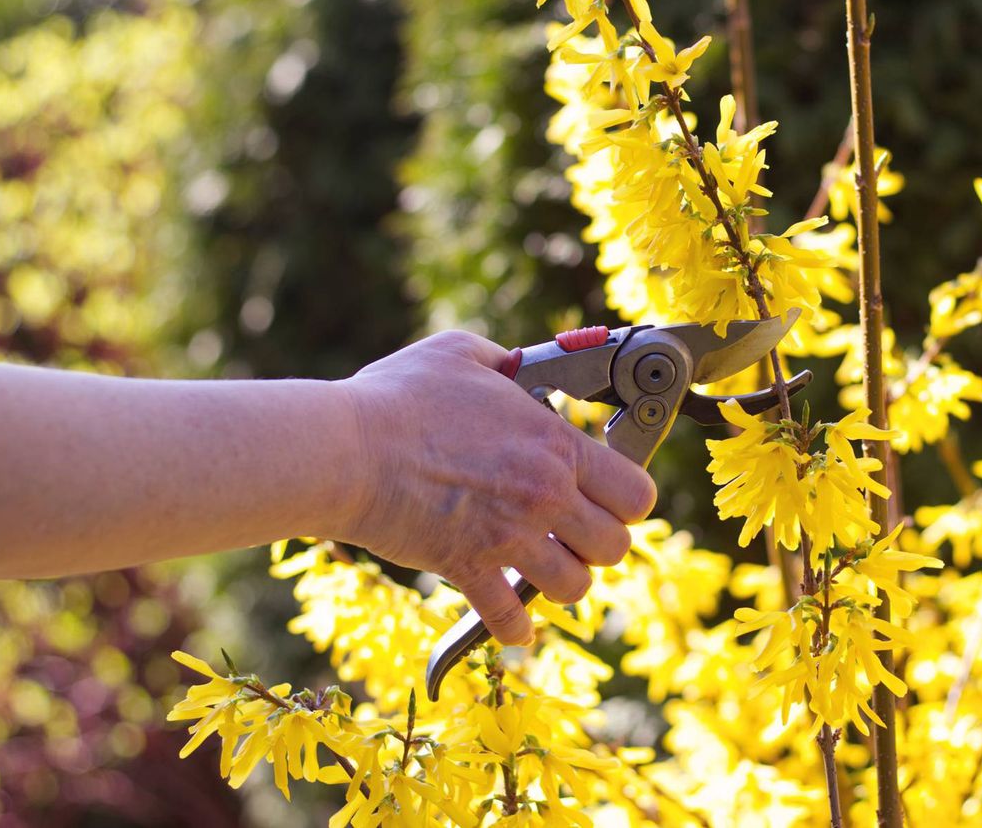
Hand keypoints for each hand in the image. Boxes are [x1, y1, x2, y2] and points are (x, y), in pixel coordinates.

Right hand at [337, 331, 656, 644]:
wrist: (345, 448)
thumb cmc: (398, 398)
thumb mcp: (460, 354)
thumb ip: (504, 361)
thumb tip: (518, 365)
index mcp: (554, 444)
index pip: (636, 492)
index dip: (628, 498)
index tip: (607, 496)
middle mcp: (545, 494)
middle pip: (615, 546)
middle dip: (599, 543)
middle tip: (574, 533)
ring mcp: (509, 537)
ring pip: (575, 586)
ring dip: (563, 581)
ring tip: (543, 567)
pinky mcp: (468, 569)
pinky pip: (510, 619)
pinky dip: (515, 627)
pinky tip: (513, 620)